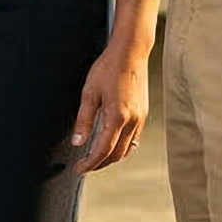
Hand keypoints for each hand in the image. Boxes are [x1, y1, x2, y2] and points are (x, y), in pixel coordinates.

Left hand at [68, 41, 148, 172]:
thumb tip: (78, 143)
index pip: (103, 150)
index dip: (90, 163)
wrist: (131, 52)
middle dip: (99, 164)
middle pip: (116, 154)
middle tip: (84, 166)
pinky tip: (111, 143)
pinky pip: (134, 139)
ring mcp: (141, 118)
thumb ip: (83, 120)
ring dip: (111, 158)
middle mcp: (133, 121)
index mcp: (118, 116)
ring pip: (127, 149)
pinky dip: (121, 147)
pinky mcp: (144, 114)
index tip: (79, 169)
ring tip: (95, 158)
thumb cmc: (109, 68)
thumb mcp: (89, 93)